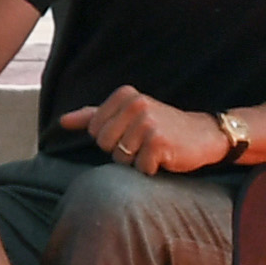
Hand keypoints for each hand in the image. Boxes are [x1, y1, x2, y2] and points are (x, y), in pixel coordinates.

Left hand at [58, 87, 219, 175]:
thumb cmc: (161, 126)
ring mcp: (147, 123)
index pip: (94, 130)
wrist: (203, 135)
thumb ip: (92, 116)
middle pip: (104, 144)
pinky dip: (151, 169)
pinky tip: (165, 157)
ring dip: (138, 161)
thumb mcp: (127, 115)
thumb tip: (62, 121)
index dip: (111, 138)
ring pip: (121, 159)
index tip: (133, 132)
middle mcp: (136, 104)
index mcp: (125, 95)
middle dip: (122, 151)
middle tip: (145, 142)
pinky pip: (139, 168)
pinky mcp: (158, 142)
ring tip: (155, 149)